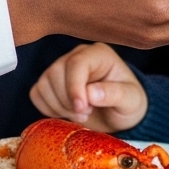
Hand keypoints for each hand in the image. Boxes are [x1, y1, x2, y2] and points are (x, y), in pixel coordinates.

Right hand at [31, 42, 146, 131]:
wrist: (119, 113)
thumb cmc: (128, 103)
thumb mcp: (131, 100)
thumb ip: (114, 94)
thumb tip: (91, 93)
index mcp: (98, 54)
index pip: (76, 63)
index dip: (74, 87)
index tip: (82, 109)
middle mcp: (77, 56)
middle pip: (56, 73)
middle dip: (68, 101)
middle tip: (87, 114)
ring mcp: (62, 68)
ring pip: (44, 83)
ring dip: (58, 106)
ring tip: (79, 114)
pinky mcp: (51, 83)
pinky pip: (37, 93)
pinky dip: (47, 108)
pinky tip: (66, 113)